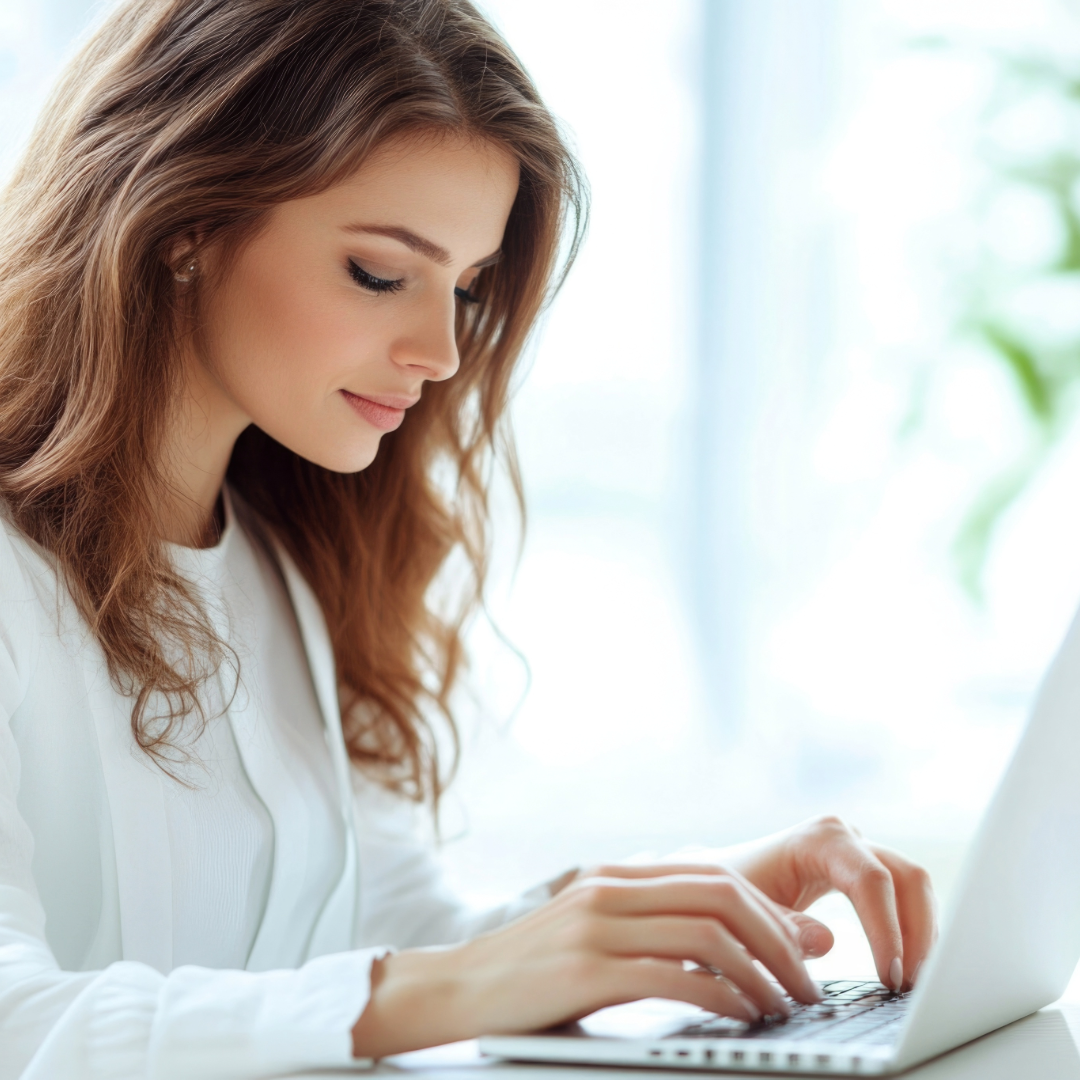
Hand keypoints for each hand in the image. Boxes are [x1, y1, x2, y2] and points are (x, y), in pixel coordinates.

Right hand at [352, 866, 823, 1057]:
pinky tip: (739, 1016)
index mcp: (616, 875)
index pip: (714, 876)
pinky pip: (675, 975)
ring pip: (707, 933)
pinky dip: (721, 997)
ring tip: (783, 1006)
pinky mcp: (587, 968)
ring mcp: (597, 924)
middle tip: (806, 983)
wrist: (457, 989)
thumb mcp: (594, 938)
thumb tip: (733, 951)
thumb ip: (654, 933)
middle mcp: (611, 888)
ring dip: (760, 972)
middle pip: (721, 894)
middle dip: (778, 938)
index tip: (801, 952)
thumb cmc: (533, 974)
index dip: (769, 912)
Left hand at [707, 815, 936, 991]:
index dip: (887, 929)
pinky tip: (908, 967)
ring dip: (922, 934)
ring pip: (913, 885)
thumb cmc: (726, 896)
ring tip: (914, 984)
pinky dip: (913, 930)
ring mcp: (857, 851)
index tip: (890, 976)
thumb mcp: (745, 914)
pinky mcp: (862, 871)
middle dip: (917, 932)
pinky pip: (904, 896)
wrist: (716, 880)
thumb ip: (783, 926)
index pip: (871, 879)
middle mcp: (844, 838)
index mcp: (817, 839)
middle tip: (913, 987)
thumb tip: (828, 941)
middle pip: (906, 876)